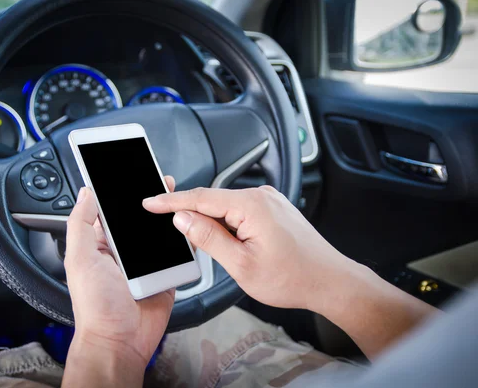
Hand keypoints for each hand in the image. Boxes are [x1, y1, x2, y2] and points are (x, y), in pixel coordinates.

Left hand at [63, 176, 175, 386]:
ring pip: (159, 232)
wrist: (120, 342)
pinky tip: (188, 224)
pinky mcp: (165, 273)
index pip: (110, 209)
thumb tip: (87, 192)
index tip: (130, 173)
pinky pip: (176, 252)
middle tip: (160, 180)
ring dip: (168, 217)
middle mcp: (123, 250)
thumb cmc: (95, 306)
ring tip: (177, 197)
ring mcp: (145, 262)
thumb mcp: (80, 259)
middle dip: (150, 199)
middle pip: (139, 217)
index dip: (120, 191)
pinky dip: (182, 239)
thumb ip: (81, 224)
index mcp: (100, 243)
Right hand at [143, 186, 436, 359]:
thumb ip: (209, 238)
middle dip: (190, 214)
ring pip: (226, 206)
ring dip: (211, 222)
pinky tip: (226, 241)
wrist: (330, 281)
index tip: (149, 201)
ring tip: (207, 246)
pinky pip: (241, 210)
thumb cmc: (292, 278)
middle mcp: (261, 196)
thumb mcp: (241, 265)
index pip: (200, 198)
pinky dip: (227, 223)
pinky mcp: (274, 209)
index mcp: (251, 205)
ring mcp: (269, 201)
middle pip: (212, 200)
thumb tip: (183, 218)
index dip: (170, 201)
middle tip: (172, 229)